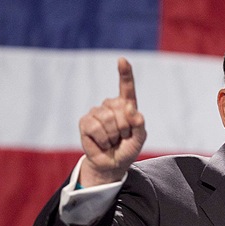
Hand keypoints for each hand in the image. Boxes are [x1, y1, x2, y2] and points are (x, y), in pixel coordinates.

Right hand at [78, 57, 146, 185]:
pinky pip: (96, 127)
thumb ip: (139, 124)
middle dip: (125, 127)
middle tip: (122, 137)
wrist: (113, 164)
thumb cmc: (127, 148)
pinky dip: (103, 139)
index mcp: (126, 105)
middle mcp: (110, 105)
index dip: (124, 73)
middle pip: (121, 108)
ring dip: (114, 135)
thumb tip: (131, 109)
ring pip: (108, 118)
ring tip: (112, 140)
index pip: (126, 87)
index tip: (122, 60)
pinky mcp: (85, 122)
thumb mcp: (140, 138)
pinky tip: (102, 143)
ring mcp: (96, 112)